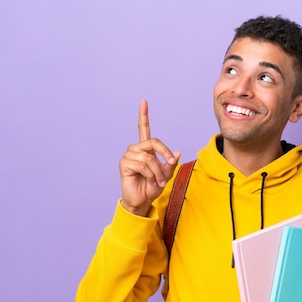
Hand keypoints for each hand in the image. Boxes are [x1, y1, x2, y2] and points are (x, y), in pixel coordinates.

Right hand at [119, 99, 180, 215]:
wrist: (142, 200)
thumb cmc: (152, 187)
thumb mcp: (166, 174)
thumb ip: (170, 163)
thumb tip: (177, 153)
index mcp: (145, 149)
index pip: (143, 129)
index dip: (143, 115)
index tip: (144, 101)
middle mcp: (135, 149)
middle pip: (153, 142)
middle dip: (164, 154)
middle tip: (170, 165)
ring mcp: (128, 156)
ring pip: (149, 157)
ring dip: (158, 171)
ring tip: (157, 181)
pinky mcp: (124, 164)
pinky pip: (143, 165)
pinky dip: (150, 174)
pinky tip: (149, 180)